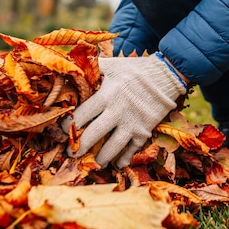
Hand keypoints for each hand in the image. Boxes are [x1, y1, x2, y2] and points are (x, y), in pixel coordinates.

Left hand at [62, 53, 186, 167]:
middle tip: (71, 153)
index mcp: (107, 95)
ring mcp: (132, 123)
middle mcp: (118, 111)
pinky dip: (124, 158)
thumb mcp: (113, 64)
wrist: (166, 75)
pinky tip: (118, 163)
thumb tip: (73, 64)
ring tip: (94, 162)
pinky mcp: (145, 130)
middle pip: (94, 134)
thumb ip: (93, 67)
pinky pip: (133, 149)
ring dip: (101, 157)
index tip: (62, 131)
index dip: (69, 125)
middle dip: (79, 146)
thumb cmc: (135, 69)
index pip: (82, 114)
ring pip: (112, 147)